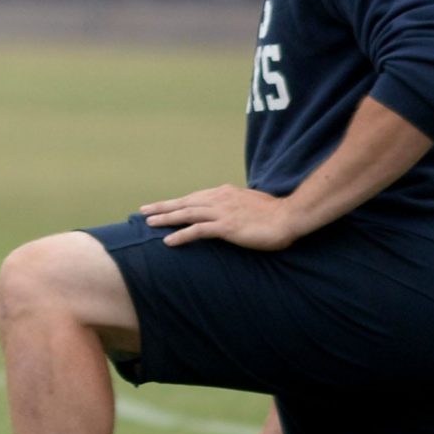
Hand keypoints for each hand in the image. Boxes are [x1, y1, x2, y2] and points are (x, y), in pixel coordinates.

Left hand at [142, 183, 301, 250]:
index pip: (194, 197)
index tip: (161, 206)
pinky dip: (181, 235)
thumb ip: (236, 205)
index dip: (176, 202)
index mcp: (224, 193)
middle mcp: (219, 199)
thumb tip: (229, 211)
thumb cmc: (274, 213)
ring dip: (165, 218)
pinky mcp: (226, 226)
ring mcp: (221, 212)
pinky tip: (168, 241)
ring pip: (186, 214)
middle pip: (184, 202)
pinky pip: (197, 231)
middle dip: (162, 207)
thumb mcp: (250, 203)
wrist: (290, 216)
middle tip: (143, 211)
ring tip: (148, 223)